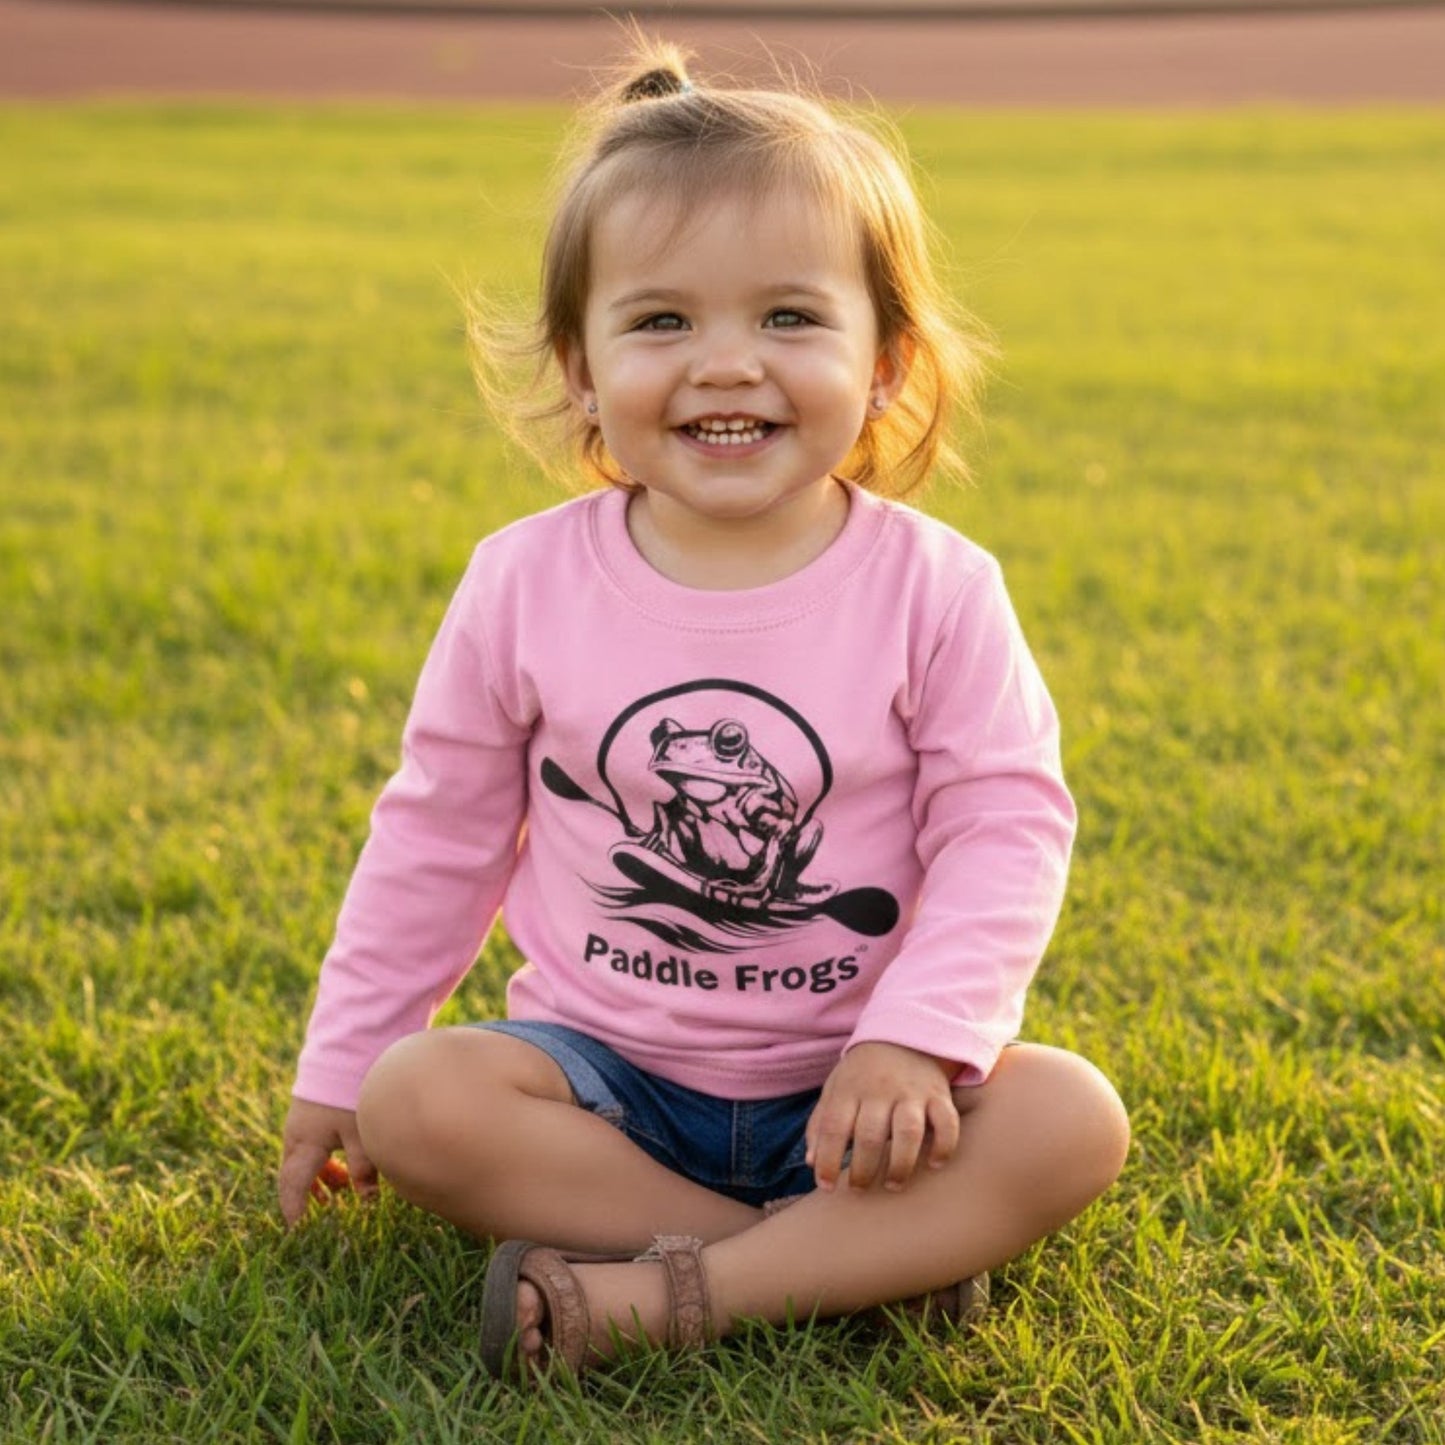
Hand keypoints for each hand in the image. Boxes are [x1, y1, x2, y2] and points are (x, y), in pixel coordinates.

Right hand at [277, 1098, 378, 1225]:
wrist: (347, 1047)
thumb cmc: (351, 1090)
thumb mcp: (361, 1132)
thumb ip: (364, 1167)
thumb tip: (367, 1200)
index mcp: (304, 1144)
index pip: (293, 1186)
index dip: (295, 1211)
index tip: (297, 1233)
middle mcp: (297, 1133)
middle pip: (296, 1172)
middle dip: (307, 1194)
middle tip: (322, 1213)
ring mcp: (303, 1119)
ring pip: (306, 1157)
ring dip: (321, 1175)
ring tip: (340, 1188)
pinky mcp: (314, 1107)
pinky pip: (313, 1142)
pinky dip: (325, 1157)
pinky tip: (344, 1158)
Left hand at [805, 1042, 959, 1193]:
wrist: (901, 1035)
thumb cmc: (862, 1074)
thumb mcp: (835, 1089)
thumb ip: (821, 1124)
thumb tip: (811, 1162)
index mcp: (849, 1089)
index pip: (834, 1127)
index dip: (827, 1160)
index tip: (827, 1186)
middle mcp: (880, 1090)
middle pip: (870, 1135)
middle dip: (863, 1170)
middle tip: (860, 1189)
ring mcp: (911, 1092)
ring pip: (908, 1131)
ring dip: (900, 1164)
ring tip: (893, 1185)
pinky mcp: (939, 1094)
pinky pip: (946, 1122)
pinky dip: (943, 1145)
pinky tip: (934, 1164)